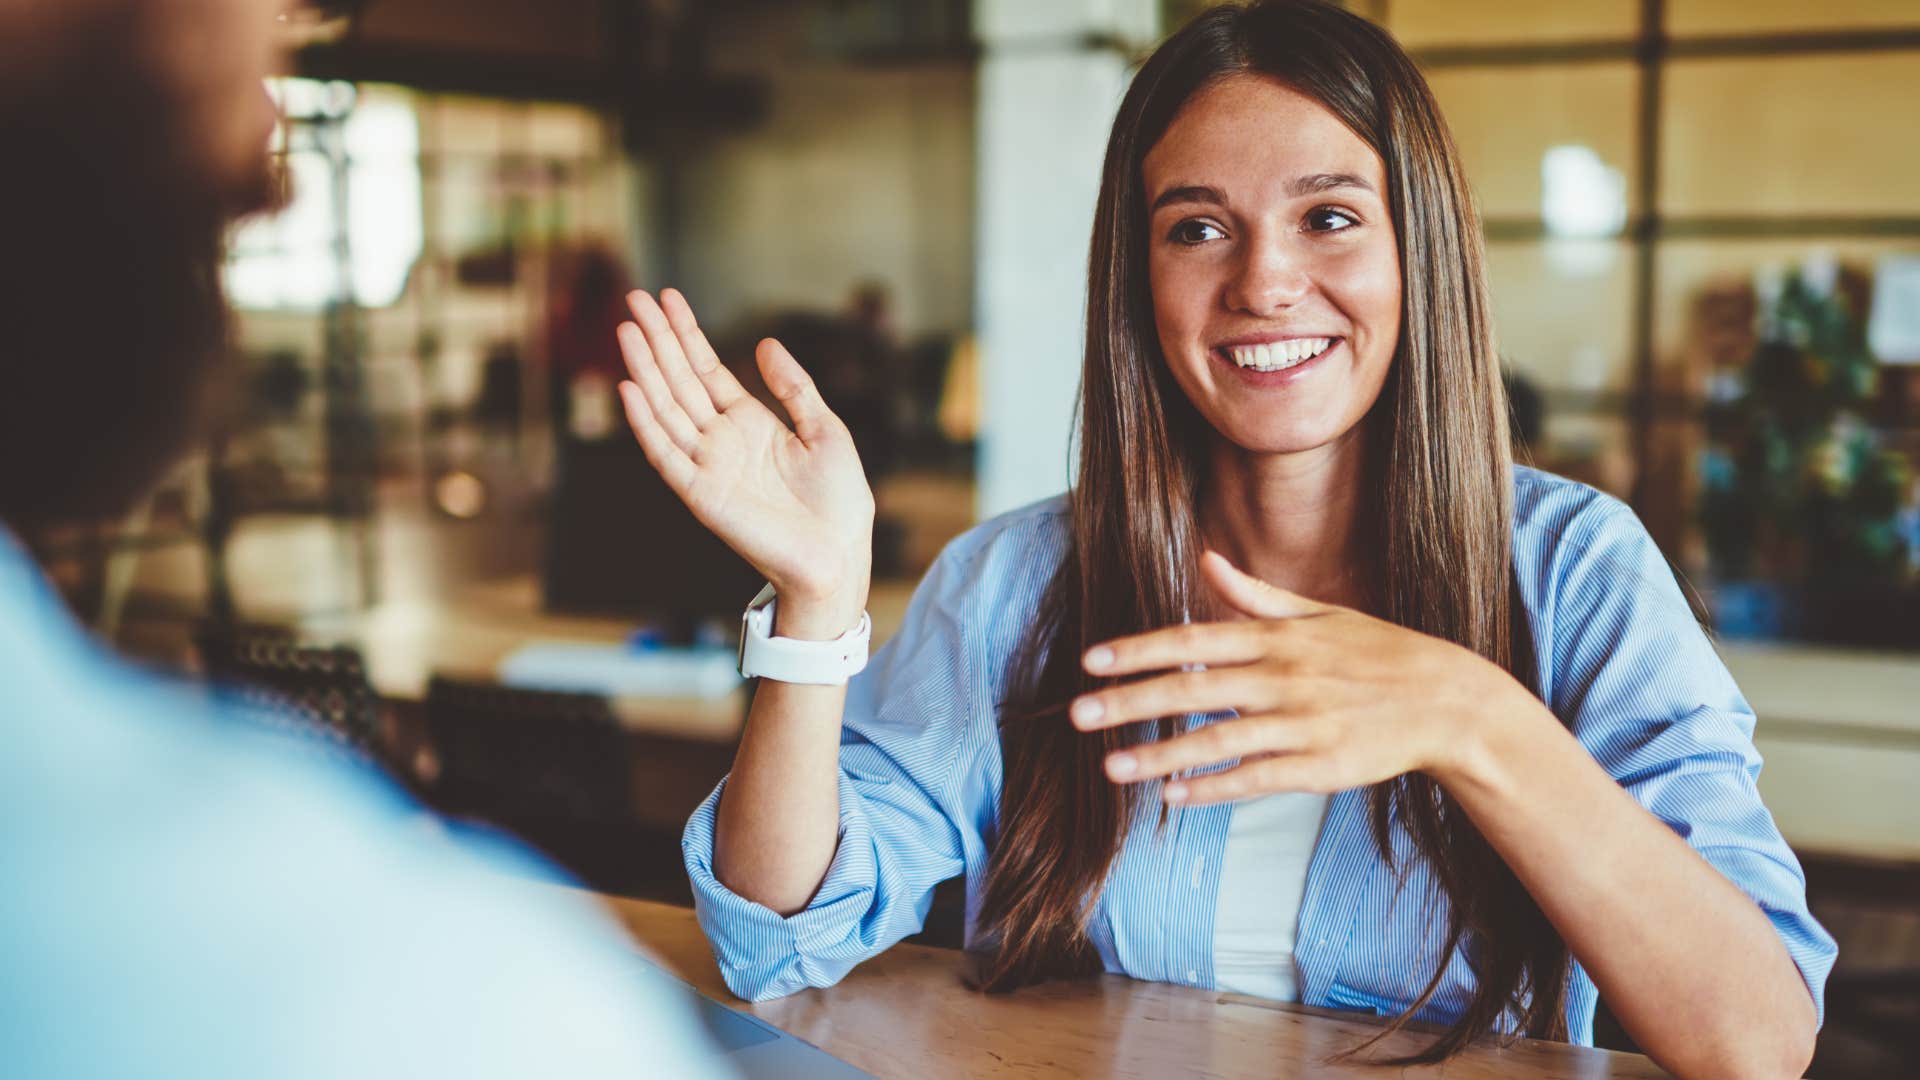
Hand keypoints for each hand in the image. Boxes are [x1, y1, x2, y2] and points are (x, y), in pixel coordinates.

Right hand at [616, 289, 873, 631]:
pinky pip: (665, 453)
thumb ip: (794, 387)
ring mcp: (708, 465)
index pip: (706, 370)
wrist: (840, 553)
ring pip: (667, 408)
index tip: (667, 297)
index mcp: (750, 423)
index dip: (686, 334)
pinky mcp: (701, 494)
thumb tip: (764, 343)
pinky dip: (646, 422)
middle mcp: (722, 440)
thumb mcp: (825, 429)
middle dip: (658, 339)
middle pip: (680, 381)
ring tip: (627, 330)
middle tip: (634, 298)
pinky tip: (630, 387)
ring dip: (645, 370)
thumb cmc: (838, 499)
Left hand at [1067, 551, 1537, 804]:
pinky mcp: (1322, 766)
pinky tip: (1174, 796)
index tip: (1091, 661)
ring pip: (1218, 739)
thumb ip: (1256, 595)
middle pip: (1193, 688)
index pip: (1194, 640)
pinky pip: (1257, 778)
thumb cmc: (1380, 654)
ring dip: (1161, 754)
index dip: (1139, 650)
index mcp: (1279, 637)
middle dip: (1131, 702)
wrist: (1449, 701)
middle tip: (1078, 715)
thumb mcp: (1320, 614)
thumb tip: (1207, 560)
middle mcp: (1284, 677)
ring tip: (1111, 767)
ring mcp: (1303, 724)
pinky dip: (1215, 787)